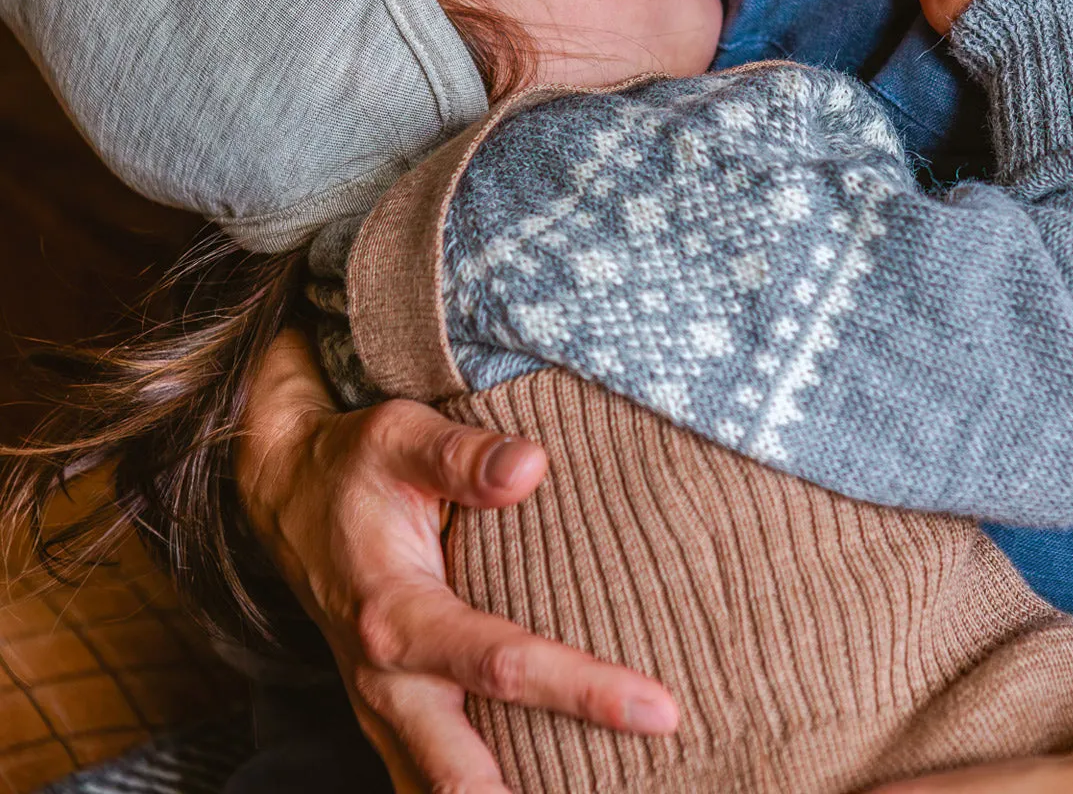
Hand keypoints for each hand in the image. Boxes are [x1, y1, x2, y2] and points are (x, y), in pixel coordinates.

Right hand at [237, 330, 678, 792]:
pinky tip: (541, 788)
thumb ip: (462, 455)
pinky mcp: (390, 715)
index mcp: (393, 615)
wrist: (286, 493)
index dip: (585, 691)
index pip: (503, 666)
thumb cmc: (353, 464)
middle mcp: (385, 682)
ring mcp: (382, 710)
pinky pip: (430, 781)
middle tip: (630, 792)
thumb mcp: (400, 437)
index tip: (661, 709)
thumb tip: (532, 466)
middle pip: (466, 776)